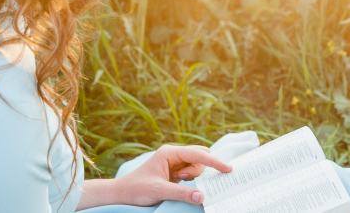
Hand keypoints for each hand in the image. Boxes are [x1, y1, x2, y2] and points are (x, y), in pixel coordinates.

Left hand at [113, 144, 232, 205]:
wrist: (122, 194)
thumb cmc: (137, 189)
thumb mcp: (159, 191)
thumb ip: (181, 193)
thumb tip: (202, 196)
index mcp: (169, 153)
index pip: (197, 154)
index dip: (214, 161)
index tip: (228, 169)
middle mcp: (173, 155)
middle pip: (200, 156)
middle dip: (202, 168)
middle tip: (188, 179)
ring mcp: (174, 163)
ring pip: (196, 165)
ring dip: (193, 175)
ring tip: (177, 182)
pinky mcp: (174, 172)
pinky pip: (191, 172)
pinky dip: (192, 179)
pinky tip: (180, 184)